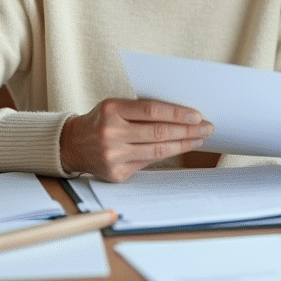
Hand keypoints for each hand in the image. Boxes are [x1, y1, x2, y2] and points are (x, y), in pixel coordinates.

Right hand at [60, 98, 212, 181]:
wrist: (73, 144)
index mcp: (111, 110)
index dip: (177, 113)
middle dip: (187, 130)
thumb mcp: (115, 106)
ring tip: (199, 139)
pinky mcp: (116, 174)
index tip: (197, 115)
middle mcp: (110, 133)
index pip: (151, 110)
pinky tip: (180, 149)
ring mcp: (112, 156)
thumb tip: (181, 115)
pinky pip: (149, 163)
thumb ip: (141, 110)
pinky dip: (167, 155)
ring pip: (157, 150)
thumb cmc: (102, 120)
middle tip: (207, 127)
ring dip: (183, 145)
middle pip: (158, 132)